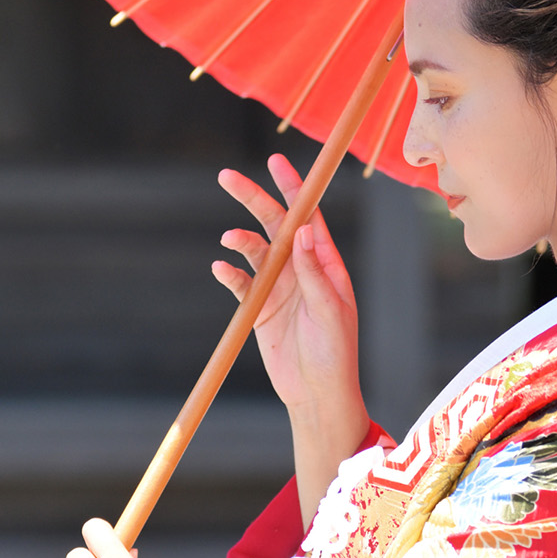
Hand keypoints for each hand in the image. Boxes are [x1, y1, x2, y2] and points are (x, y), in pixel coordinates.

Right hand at [214, 157, 369, 515]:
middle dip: (253, 199)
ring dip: (240, 241)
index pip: (308, 218)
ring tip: (229, 240)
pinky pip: (240, 283)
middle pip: (274, 225)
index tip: (276, 162)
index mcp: (326, 266)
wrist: (315, 395)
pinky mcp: (258, 309)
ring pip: (254, 251)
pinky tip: (221, 269)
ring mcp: (278, 288)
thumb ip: (315, 272)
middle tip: (227, 177)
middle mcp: (301, 270)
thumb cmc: (335, 355)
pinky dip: (229, 273)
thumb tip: (306, 229)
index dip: (293, 189)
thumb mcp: (330, 312)